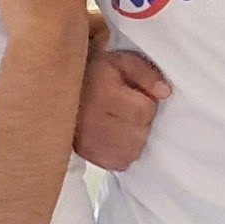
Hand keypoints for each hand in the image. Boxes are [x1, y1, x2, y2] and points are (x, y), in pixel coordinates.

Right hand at [76, 46, 171, 171]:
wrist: (58, 95)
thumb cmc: (94, 76)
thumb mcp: (121, 62)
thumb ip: (146, 73)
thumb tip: (165, 93)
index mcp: (105, 97)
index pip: (145, 109)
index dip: (144, 100)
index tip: (129, 94)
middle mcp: (98, 125)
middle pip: (142, 131)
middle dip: (140, 119)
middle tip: (123, 108)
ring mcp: (94, 146)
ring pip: (135, 148)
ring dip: (133, 135)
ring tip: (117, 121)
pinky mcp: (93, 159)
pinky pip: (123, 161)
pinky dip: (124, 150)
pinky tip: (113, 135)